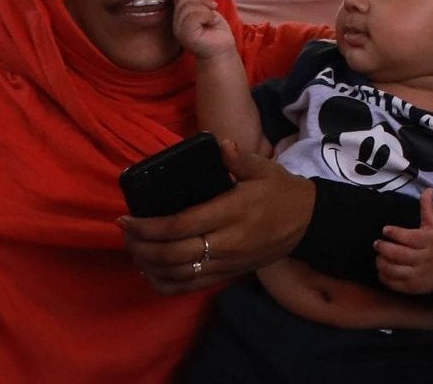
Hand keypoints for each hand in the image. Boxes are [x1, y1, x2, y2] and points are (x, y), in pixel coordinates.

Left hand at [121, 143, 313, 293]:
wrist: (307, 223)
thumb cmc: (281, 192)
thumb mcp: (264, 168)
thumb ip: (238, 158)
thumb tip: (219, 145)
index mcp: (232, 212)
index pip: (182, 225)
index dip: (149, 226)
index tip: (127, 219)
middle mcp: (226, 242)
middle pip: (173, 254)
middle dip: (142, 246)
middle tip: (125, 234)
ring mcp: (226, 263)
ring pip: (177, 274)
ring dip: (148, 265)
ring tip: (134, 250)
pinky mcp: (226, 275)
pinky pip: (189, 287)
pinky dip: (164, 284)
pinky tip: (150, 272)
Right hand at [171, 0, 236, 61]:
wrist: (222, 49)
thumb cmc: (215, 31)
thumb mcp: (206, 9)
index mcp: (180, 17)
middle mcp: (176, 24)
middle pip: (185, 0)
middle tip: (214, 6)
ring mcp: (180, 31)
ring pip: (189, 7)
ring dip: (206, 9)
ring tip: (212, 18)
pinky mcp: (187, 36)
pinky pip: (194, 17)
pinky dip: (207, 16)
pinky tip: (212, 22)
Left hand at [375, 189, 432, 295]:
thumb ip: (428, 209)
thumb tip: (428, 189)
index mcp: (430, 242)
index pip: (408, 238)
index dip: (394, 233)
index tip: (386, 229)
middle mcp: (424, 259)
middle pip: (398, 254)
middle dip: (384, 248)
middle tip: (377, 243)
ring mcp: (418, 274)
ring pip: (393, 269)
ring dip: (381, 262)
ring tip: (379, 256)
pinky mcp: (412, 287)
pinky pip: (393, 283)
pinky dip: (384, 276)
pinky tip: (382, 268)